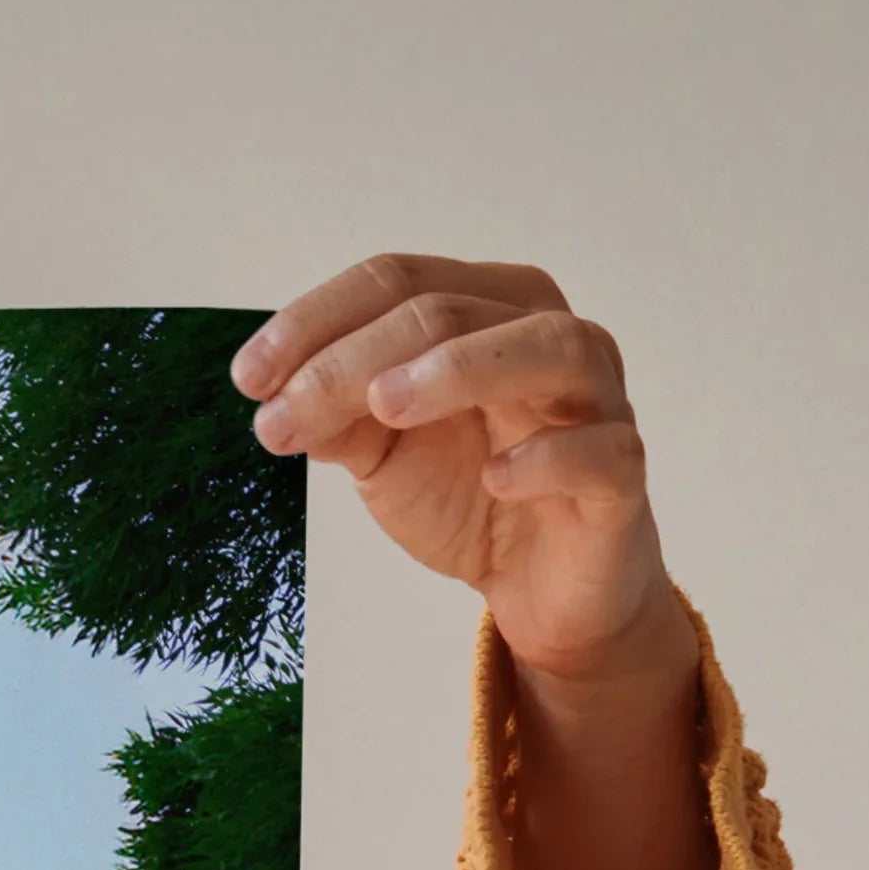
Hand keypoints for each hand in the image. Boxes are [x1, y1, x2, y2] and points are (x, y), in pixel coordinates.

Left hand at [238, 255, 720, 869]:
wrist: (540, 588)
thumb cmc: (470, 494)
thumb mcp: (384, 453)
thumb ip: (337, 416)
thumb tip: (275, 392)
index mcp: (488, 311)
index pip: (399, 281)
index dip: (317, 321)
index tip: (248, 378)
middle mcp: (549, 336)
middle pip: (451, 310)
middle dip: (354, 359)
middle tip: (282, 413)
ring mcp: (596, 401)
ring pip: (547, 348)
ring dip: (460, 368)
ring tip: (384, 406)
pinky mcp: (620, 476)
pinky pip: (600, 451)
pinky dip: (547, 457)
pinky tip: (495, 477)